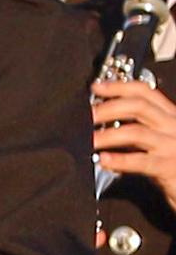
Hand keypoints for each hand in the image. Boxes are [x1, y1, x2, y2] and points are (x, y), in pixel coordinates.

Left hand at [93, 78, 175, 206]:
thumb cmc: (174, 165)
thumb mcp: (159, 142)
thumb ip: (138, 131)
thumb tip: (104, 123)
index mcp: (171, 116)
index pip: (145, 92)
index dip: (119, 87)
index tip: (96, 87)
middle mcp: (173, 127)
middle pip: (139, 107)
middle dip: (109, 108)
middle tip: (86, 115)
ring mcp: (172, 146)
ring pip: (137, 132)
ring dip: (108, 135)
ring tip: (89, 140)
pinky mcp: (169, 168)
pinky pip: (141, 161)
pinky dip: (120, 160)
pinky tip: (104, 160)